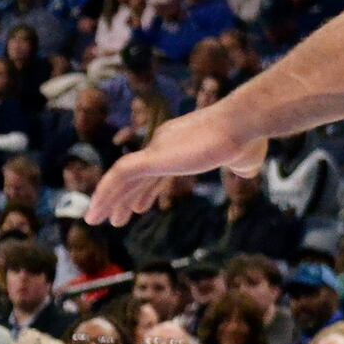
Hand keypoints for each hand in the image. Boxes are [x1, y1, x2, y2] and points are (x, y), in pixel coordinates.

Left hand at [87, 107, 266, 226]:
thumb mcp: (246, 155)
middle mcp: (163, 143)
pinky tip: (96, 209)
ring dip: (106, 199)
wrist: (244, 123)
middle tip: (113, 220)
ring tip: (94, 220)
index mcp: (180, 143)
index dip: (145, 191)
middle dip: (123, 198)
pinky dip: (104, 192)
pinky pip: (119, 175)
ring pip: (122, 177)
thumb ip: (241, 163)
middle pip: (136, 175)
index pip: (155, 170)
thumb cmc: (250, 137)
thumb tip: (247, 170)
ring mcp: (156, 149)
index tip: (137, 209)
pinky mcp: (152, 156)